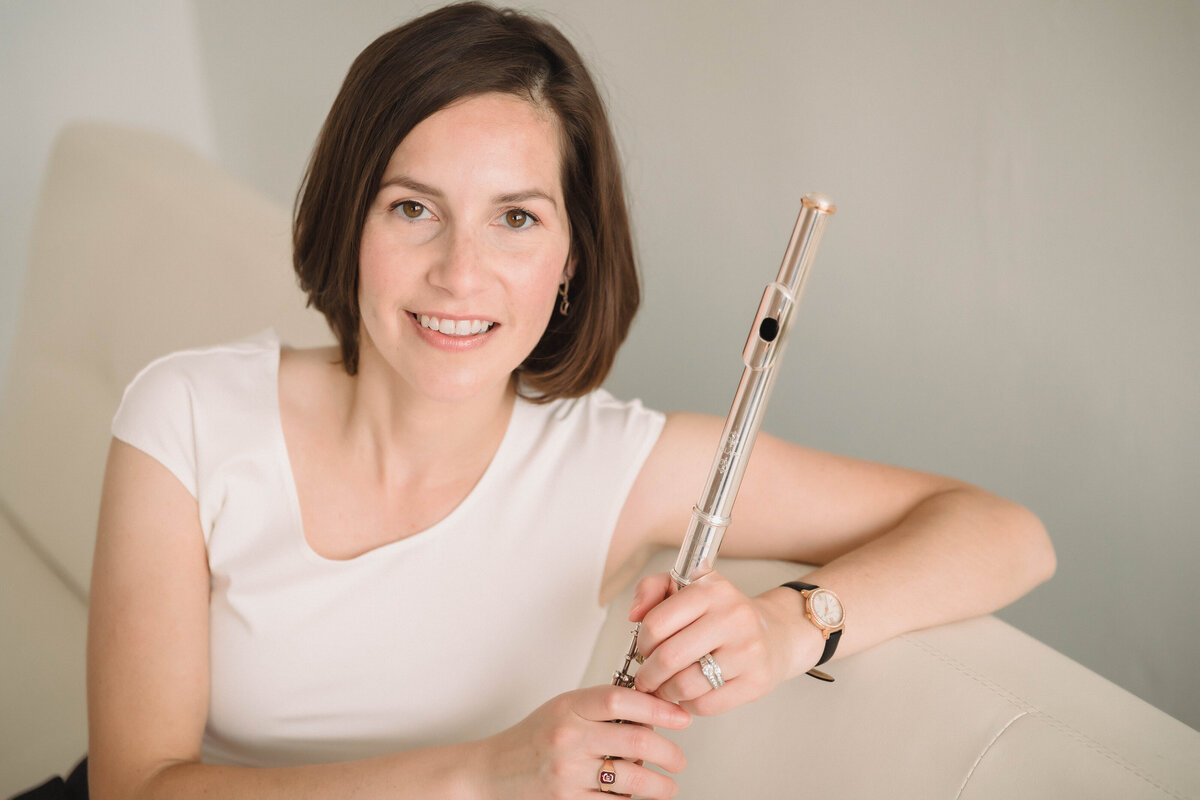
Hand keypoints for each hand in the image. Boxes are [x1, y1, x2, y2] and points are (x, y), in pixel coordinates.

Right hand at [477, 685, 689, 798]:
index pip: (622, 699)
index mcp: (569, 707)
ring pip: (631, 779)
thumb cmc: (534, 738)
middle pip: (636, 740)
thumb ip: (603, 708)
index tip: (680, 718)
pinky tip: (635, 798)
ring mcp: (567, 773)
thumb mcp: (564, 709)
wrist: (491, 772)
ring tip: (667, 786)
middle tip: (679, 760)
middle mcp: (568, 737)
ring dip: (659, 786)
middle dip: (669, 753)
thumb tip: (654, 714)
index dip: (659, 707)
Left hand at [629, 572, 822, 715]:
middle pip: (669, 657)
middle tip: (646, 677)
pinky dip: (688, 704)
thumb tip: (634, 613)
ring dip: (666, 692)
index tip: (645, 648)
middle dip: (648, 674)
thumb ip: (653, 588)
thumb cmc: (722, 614)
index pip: (657, 622)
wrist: (774, 635)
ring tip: (666, 687)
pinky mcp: (756, 681)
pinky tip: (690, 694)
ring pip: (685, 685)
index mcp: (711, 590)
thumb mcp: (688, 588)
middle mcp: (733, 617)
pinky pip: (705, 705)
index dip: (643, 641)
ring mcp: (747, 651)